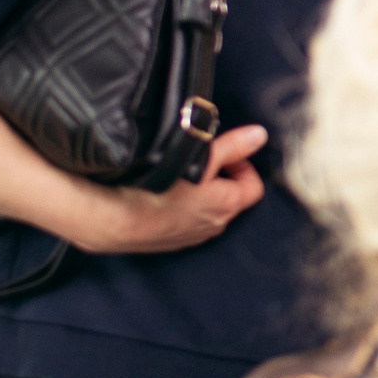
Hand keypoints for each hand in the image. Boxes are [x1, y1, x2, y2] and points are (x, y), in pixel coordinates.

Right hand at [72, 125, 268, 254]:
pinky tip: (164, 195)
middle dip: (223, 178)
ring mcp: (194, 236)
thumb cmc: (160, 187)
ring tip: (181, 178)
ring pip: (209, 211)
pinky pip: (188, 223)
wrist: (118, 220)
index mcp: (228, 205)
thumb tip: (259, 135)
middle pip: (232, 198)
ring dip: (203, 195)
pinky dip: (184, 209)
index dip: (243, 166)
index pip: (253, 187)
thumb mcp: (202, 158)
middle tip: (202, 162)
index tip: (225, 155)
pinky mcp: (172, 242)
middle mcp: (216, 225)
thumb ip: (233, 146)